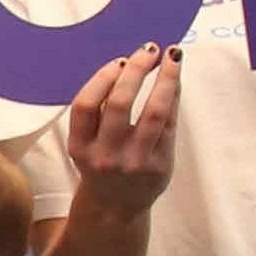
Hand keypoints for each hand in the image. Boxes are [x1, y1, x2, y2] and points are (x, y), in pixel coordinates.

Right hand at [60, 45, 181, 216]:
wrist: (116, 205)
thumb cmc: (102, 161)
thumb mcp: (86, 141)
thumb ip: (99, 109)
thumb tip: (130, 62)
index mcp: (80, 147)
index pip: (85, 105)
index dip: (103, 78)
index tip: (120, 59)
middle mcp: (105, 156)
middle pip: (119, 103)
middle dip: (136, 70)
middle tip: (148, 49)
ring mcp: (135, 162)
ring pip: (154, 112)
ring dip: (165, 78)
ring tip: (172, 55)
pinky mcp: (160, 166)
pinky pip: (170, 124)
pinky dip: (173, 97)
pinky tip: (175, 80)